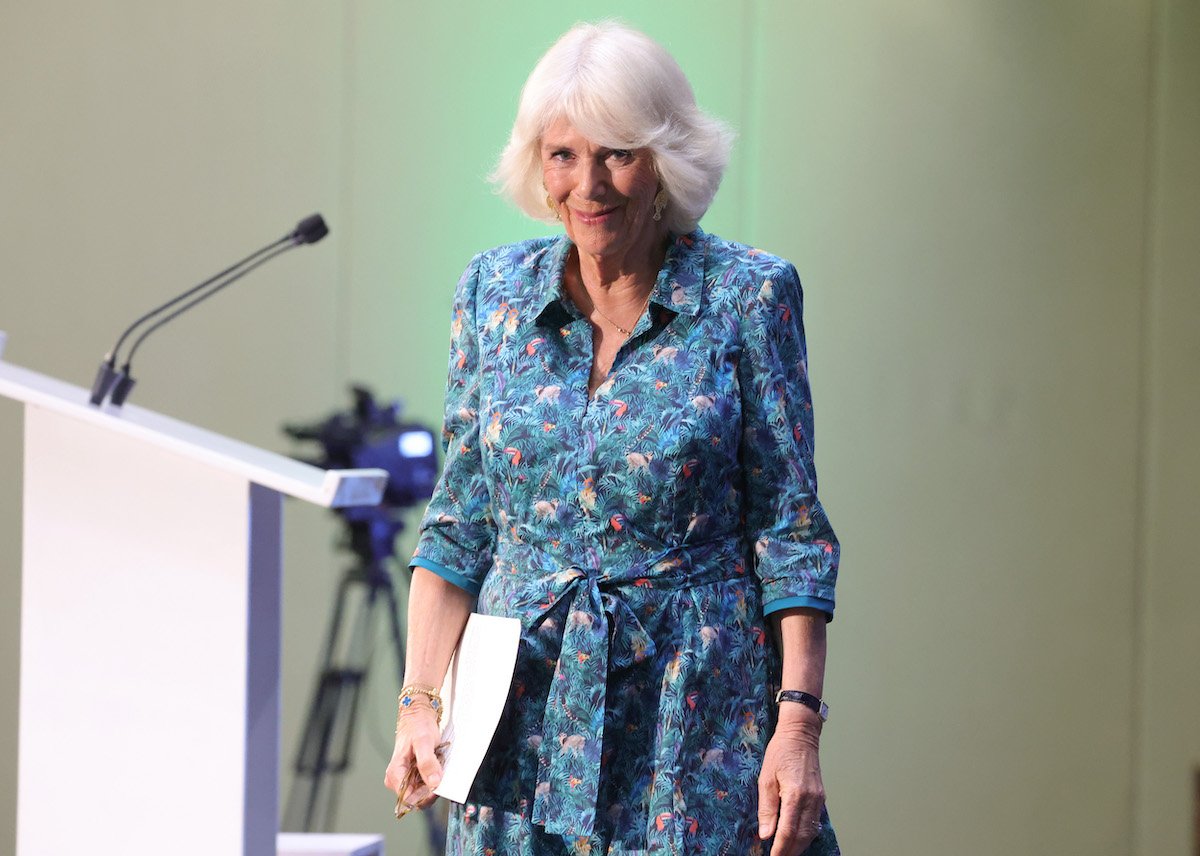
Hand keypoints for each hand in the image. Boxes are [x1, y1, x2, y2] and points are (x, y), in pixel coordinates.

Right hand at [383, 701, 443, 814]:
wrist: (418, 715)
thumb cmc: (417, 725)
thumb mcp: (424, 742)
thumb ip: (427, 763)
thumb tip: (433, 782)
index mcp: (395, 774)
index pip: (410, 798)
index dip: (426, 796)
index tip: (439, 785)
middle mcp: (397, 779)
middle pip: (417, 797)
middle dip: (431, 788)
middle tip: (440, 770)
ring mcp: (406, 777)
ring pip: (423, 791)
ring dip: (434, 782)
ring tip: (438, 765)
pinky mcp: (414, 775)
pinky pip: (426, 783)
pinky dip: (434, 777)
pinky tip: (437, 766)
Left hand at [757, 708, 825, 855]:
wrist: (800, 734)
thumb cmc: (780, 752)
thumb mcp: (765, 778)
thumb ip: (767, 808)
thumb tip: (765, 834)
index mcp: (795, 795)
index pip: (788, 831)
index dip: (780, 849)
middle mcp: (811, 800)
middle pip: (802, 836)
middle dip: (790, 852)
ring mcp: (818, 799)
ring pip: (810, 832)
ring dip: (798, 846)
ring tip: (785, 852)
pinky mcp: (821, 797)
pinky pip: (814, 822)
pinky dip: (805, 834)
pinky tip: (796, 838)